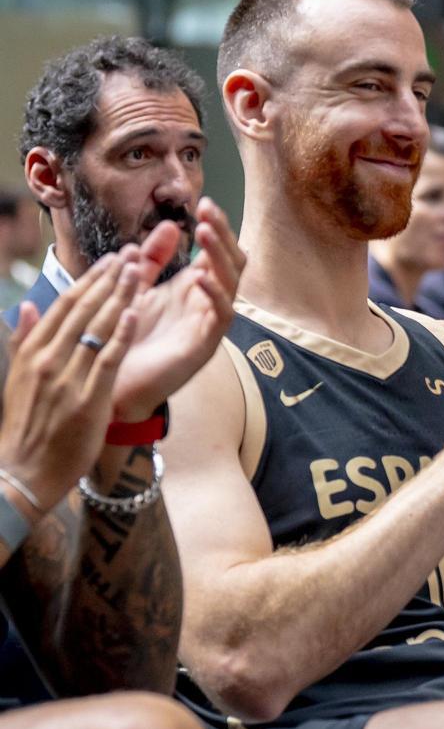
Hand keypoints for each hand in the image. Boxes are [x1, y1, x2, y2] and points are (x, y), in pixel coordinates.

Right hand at [0, 254, 139, 512]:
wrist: (23, 473)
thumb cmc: (25, 427)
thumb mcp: (17, 378)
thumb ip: (23, 340)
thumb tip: (25, 304)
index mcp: (32, 352)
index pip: (65, 306)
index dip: (90, 280)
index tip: (110, 260)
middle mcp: (48, 359)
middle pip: (84, 310)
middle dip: (109, 279)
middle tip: (132, 255)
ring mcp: (67, 378)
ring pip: (98, 328)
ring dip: (120, 297)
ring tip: (140, 271)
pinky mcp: (87, 399)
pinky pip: (107, 360)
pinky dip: (121, 335)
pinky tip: (135, 313)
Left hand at [111, 198, 246, 421]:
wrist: (113, 383)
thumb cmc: (127, 337)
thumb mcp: (136, 288)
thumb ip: (152, 259)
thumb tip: (171, 225)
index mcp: (194, 287)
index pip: (216, 250)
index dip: (215, 227)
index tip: (202, 203)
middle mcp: (208, 301)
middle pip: (231, 261)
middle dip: (222, 234)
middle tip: (208, 211)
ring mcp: (210, 322)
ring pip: (231, 283)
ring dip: (220, 256)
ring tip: (204, 232)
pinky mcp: (207, 344)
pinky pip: (222, 316)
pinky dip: (215, 294)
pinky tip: (200, 276)